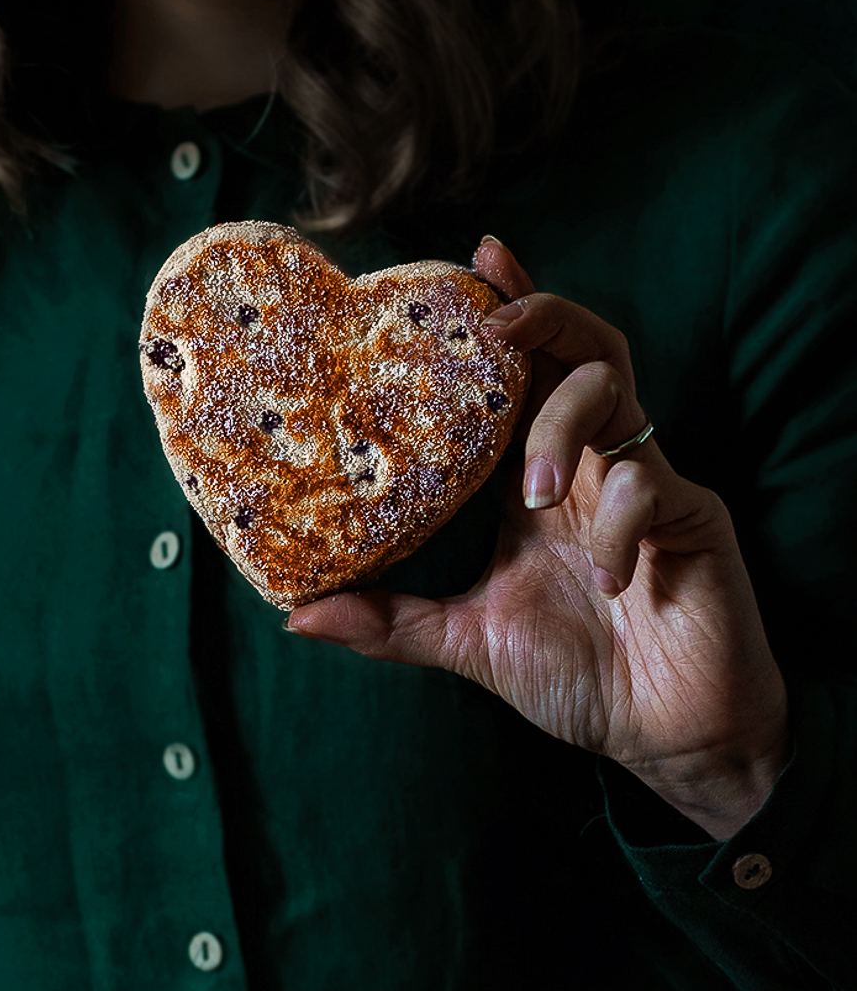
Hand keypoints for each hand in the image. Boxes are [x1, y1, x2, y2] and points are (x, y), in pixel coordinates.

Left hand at [287, 236, 788, 840]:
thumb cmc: (581, 678)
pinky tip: (607, 580)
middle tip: (498, 328)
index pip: (524, 375)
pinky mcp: (696, 521)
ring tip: (536, 492)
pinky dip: (620, 529)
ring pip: (615, 393)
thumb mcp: (469, 644)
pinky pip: (655, 490)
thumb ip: (390, 624)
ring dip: (564, 425)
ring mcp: (648, 486)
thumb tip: (293, 616)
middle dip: (540, 319)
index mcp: (540, 481)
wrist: (667, 734)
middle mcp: (594, 466)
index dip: (508, 309)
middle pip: (580, 349)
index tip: (478, 256)